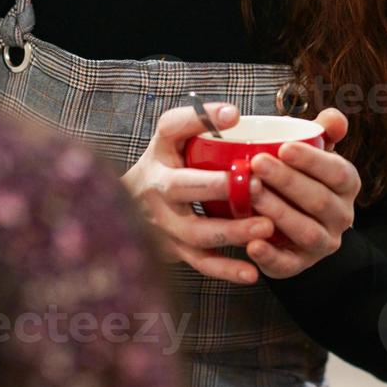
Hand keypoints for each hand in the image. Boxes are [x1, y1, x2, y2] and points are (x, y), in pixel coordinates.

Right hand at [121, 102, 275, 284]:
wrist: (121, 208)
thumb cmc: (164, 167)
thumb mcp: (171, 139)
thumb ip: (198, 121)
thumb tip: (234, 114)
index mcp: (159, 154)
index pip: (171, 129)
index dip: (199, 119)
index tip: (234, 115)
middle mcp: (155, 188)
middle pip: (182, 186)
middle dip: (219, 186)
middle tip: (256, 184)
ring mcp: (161, 223)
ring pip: (194, 231)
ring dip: (231, 231)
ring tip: (266, 227)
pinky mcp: (171, 250)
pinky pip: (199, 262)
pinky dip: (225, 270)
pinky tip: (251, 273)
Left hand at [243, 107, 360, 278]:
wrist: (293, 224)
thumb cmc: (300, 178)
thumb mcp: (314, 152)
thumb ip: (324, 131)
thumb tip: (333, 119)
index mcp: (346, 184)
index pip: (337, 172)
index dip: (312, 161)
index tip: (283, 147)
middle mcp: (341, 216)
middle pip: (319, 200)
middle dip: (287, 181)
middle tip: (257, 163)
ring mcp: (323, 243)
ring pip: (305, 231)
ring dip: (278, 212)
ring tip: (250, 193)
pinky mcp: (300, 265)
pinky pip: (287, 265)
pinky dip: (270, 256)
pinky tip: (251, 244)